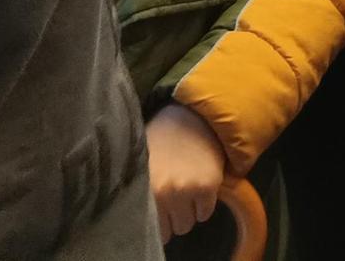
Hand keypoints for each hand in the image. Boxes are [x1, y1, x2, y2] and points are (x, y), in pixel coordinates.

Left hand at [146, 103, 228, 240]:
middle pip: (170, 229)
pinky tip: (199, 186)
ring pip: (187, 225)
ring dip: (187, 213)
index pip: (150, 226)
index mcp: (144, 187)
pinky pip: (205, 213)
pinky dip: (203, 205)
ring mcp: (186, 189)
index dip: (156, 221)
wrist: (192, 114)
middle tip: (173, 199)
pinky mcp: (208, 186)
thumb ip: (140, 191)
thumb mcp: (142, 164)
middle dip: (172, 218)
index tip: (159, 211)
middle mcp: (164, 192)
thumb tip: (136, 213)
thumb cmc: (161, 137)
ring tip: (185, 193)